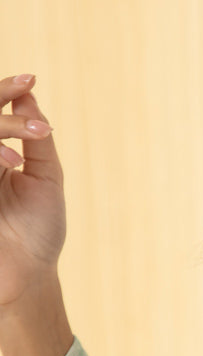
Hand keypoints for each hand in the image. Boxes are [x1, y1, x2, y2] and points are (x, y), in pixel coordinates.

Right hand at [0, 73, 66, 309]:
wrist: (28, 277)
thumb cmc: (39, 231)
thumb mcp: (45, 178)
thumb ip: (37, 139)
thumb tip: (29, 96)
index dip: (4, 94)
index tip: (29, 78)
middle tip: (22, 94)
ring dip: (0, 133)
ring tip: (24, 145)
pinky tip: (10, 162)